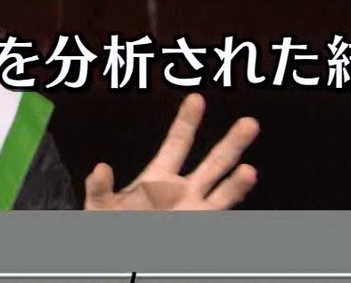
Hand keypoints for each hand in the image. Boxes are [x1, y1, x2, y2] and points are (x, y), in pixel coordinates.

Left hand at [83, 93, 258, 210]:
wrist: (124, 253)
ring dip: (238, 172)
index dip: (187, 121)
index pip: (177, 142)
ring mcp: (195, 207)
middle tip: (250, 122)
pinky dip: (234, 193)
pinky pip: (222, 208)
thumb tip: (100, 168)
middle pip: (213, 161)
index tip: (197, 99)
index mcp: (158, 177)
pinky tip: (245, 177)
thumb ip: (100, 187)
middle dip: (231, 142)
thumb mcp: (100, 205)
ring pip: (223, 185)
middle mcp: (182, 189)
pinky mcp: (201, 223)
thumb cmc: (111, 224)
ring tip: (250, 167)